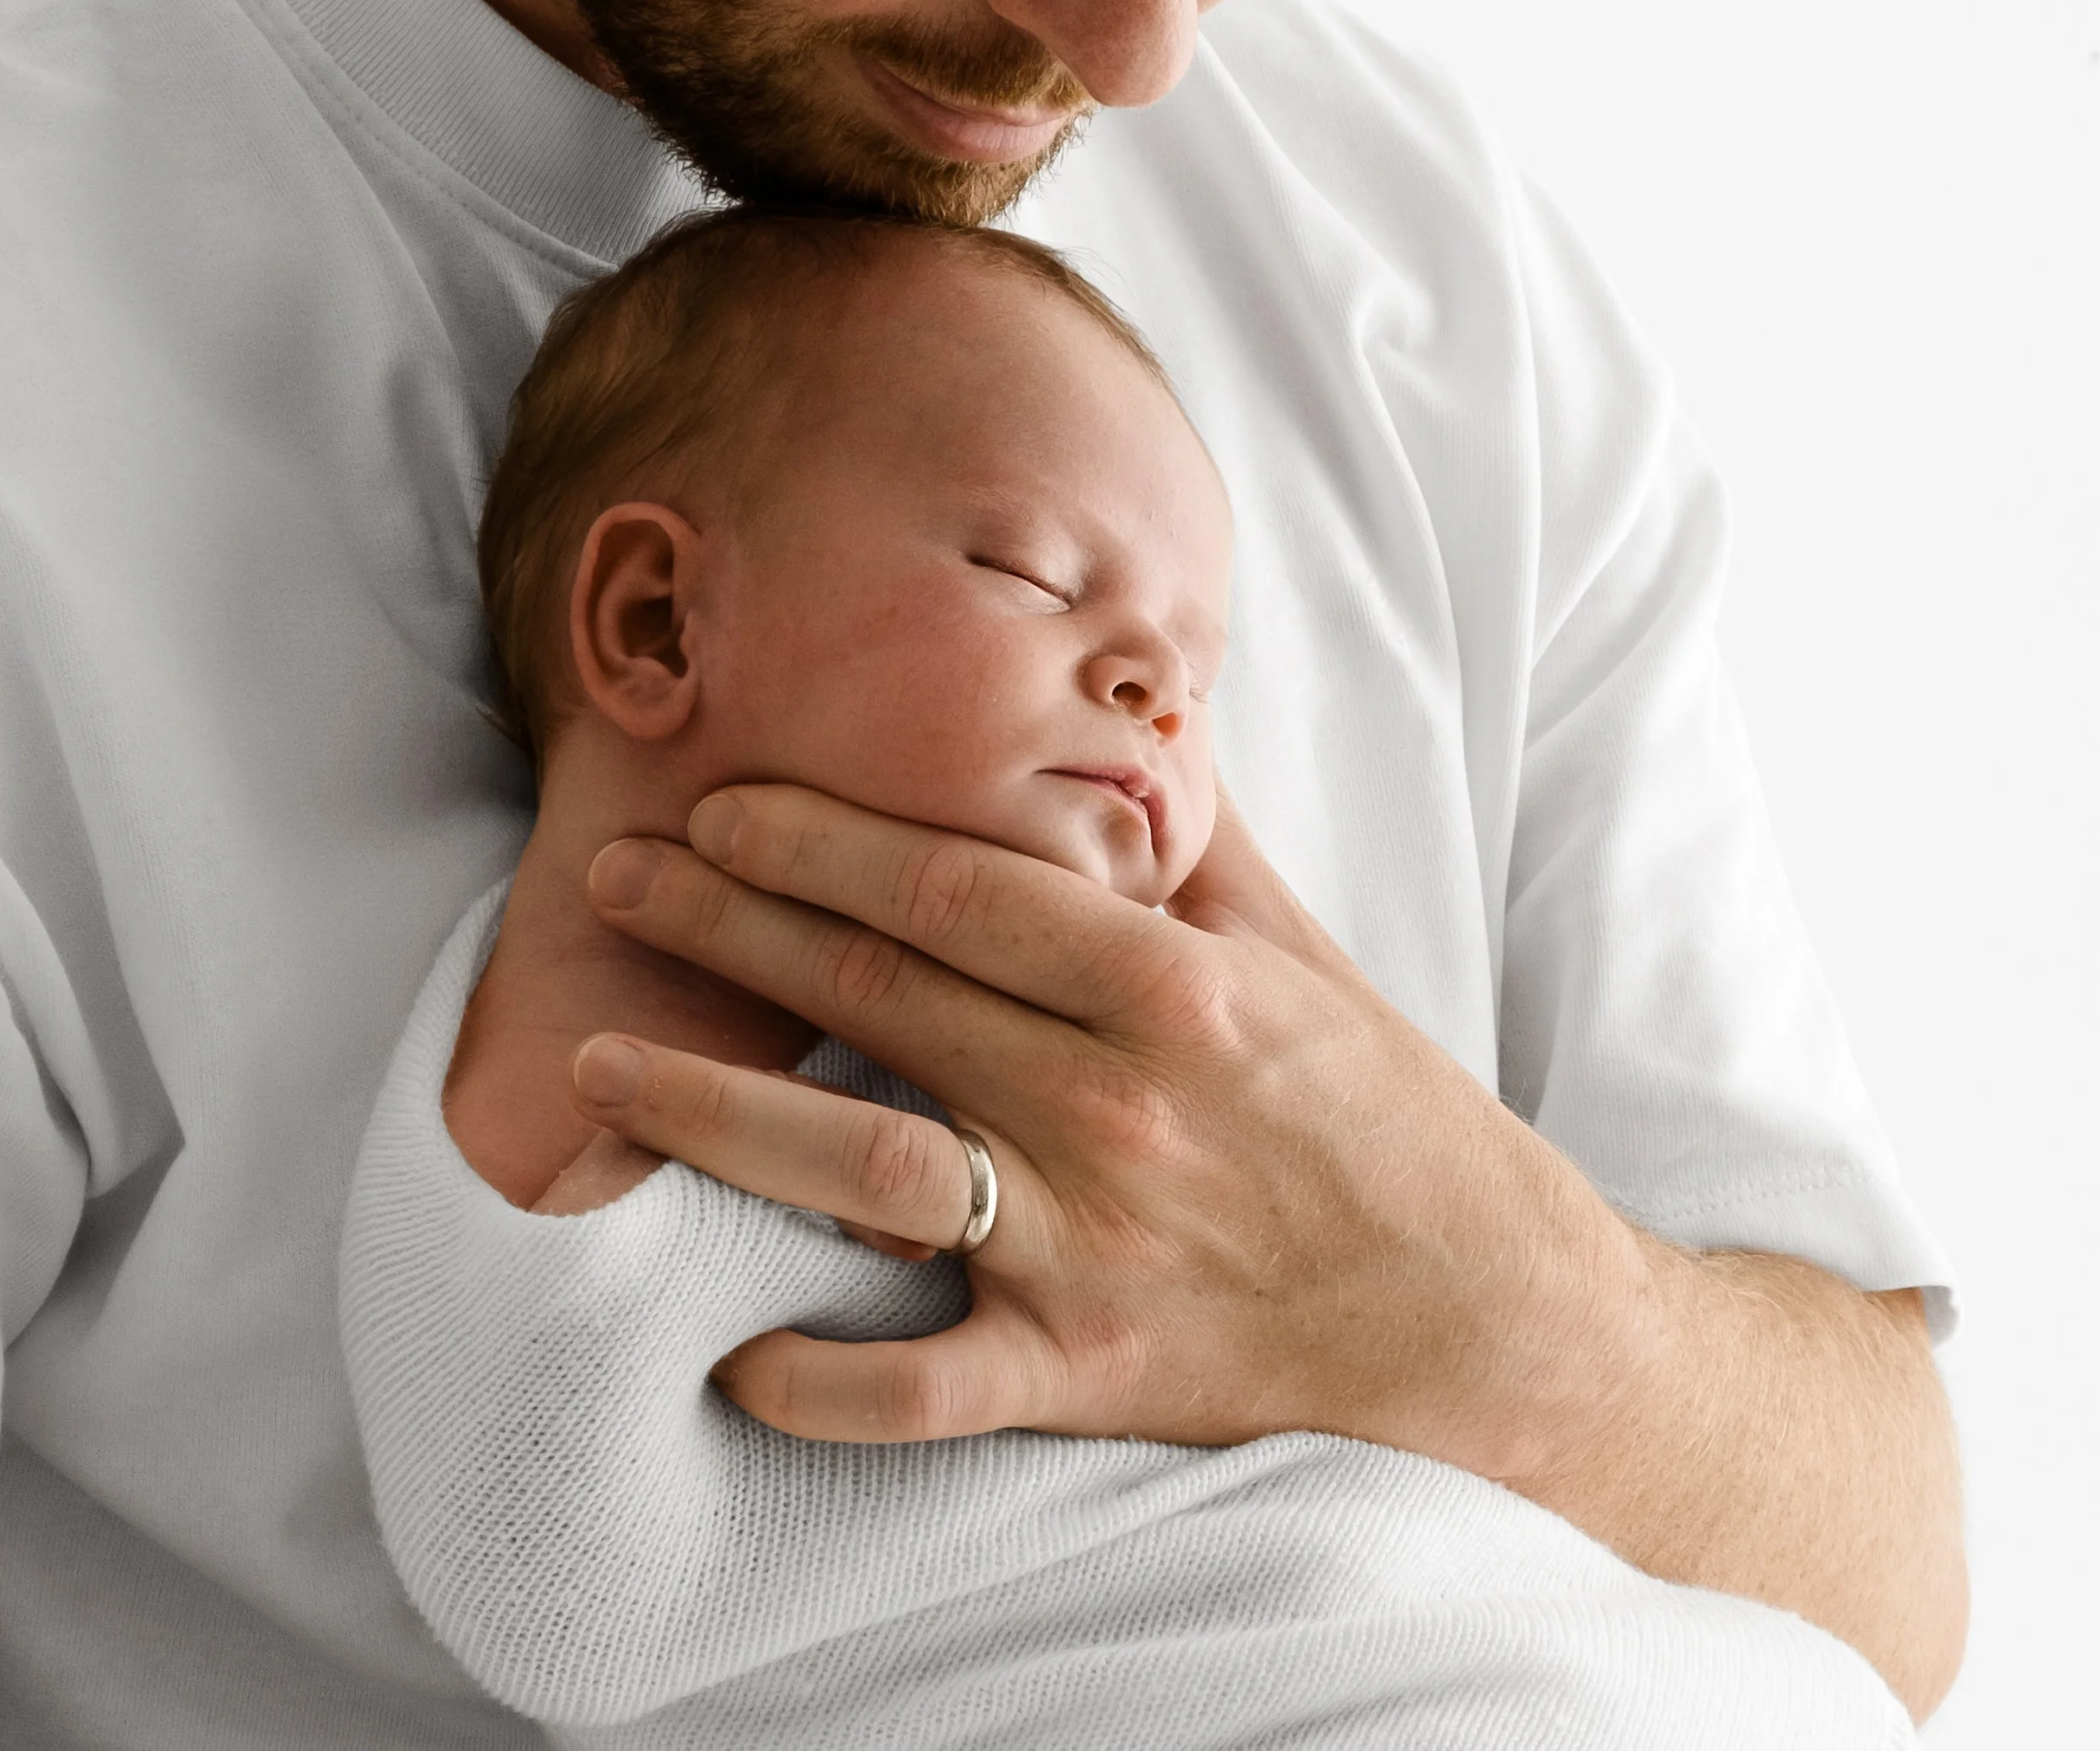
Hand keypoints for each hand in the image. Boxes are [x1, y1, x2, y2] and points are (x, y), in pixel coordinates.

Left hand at [566, 783, 1653, 1472]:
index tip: (723, 799)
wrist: (1499, 1320)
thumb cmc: (1391, 1118)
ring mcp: (1101, 1249)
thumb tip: (1127, 710)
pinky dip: (824, 1379)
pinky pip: (931, 1389)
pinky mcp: (1096, 1375)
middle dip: (734, 921)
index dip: (824, 838)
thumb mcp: (1303, 957)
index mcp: (1175, 990)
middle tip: (616, 871)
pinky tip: (723, 1355)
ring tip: (599, 1060)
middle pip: (886, 998)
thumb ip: (1194, 840)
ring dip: (720, 1111)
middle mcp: (1125, 1110)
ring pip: (871, 1173)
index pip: (960, 890)